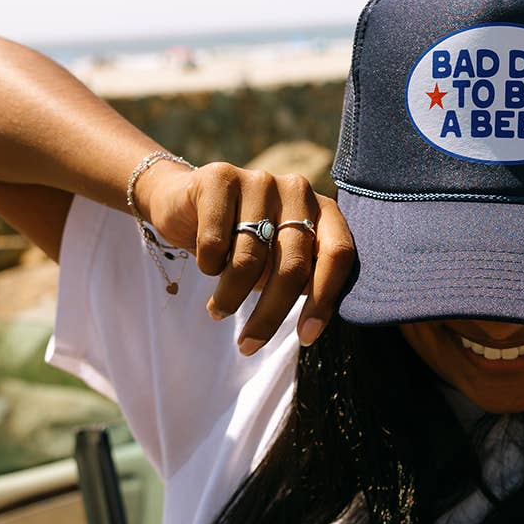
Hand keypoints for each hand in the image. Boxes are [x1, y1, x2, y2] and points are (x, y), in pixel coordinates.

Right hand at [137, 159, 354, 350]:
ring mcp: (260, 180)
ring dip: (230, 296)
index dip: (324, 301)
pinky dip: (209, 265)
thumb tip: (312, 327)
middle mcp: (297, 190)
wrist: (185, 204)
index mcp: (323, 211)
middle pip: (292, 266)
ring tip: (219, 310)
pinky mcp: (220, 178)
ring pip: (249, 259)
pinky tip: (207, 264)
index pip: (337, 255)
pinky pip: (216, 242)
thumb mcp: (278, 263)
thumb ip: (301, 280)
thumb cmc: (243, 243)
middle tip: (249, 345)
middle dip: (270, 314)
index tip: (306, 338)